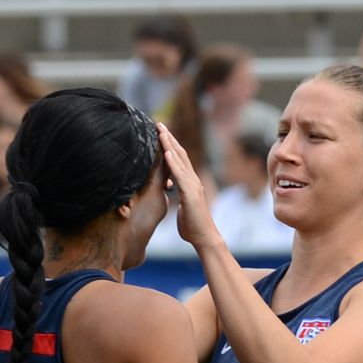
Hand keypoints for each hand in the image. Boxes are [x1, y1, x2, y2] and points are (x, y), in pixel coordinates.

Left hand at [157, 123, 222, 249]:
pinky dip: (173, 163)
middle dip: (169, 138)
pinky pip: (180, 176)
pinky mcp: (191, 194)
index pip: (179, 159)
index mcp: (189, 183)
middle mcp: (192, 180)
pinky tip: (166, 152)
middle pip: (180, 154)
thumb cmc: (192, 226)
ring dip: (169, 145)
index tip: (160, 133)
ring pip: (180, 160)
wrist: (204, 238)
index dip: (170, 145)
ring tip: (161, 131)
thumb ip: (178, 196)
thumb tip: (171, 193)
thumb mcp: (182, 207)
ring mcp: (193, 186)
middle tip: (158, 124)